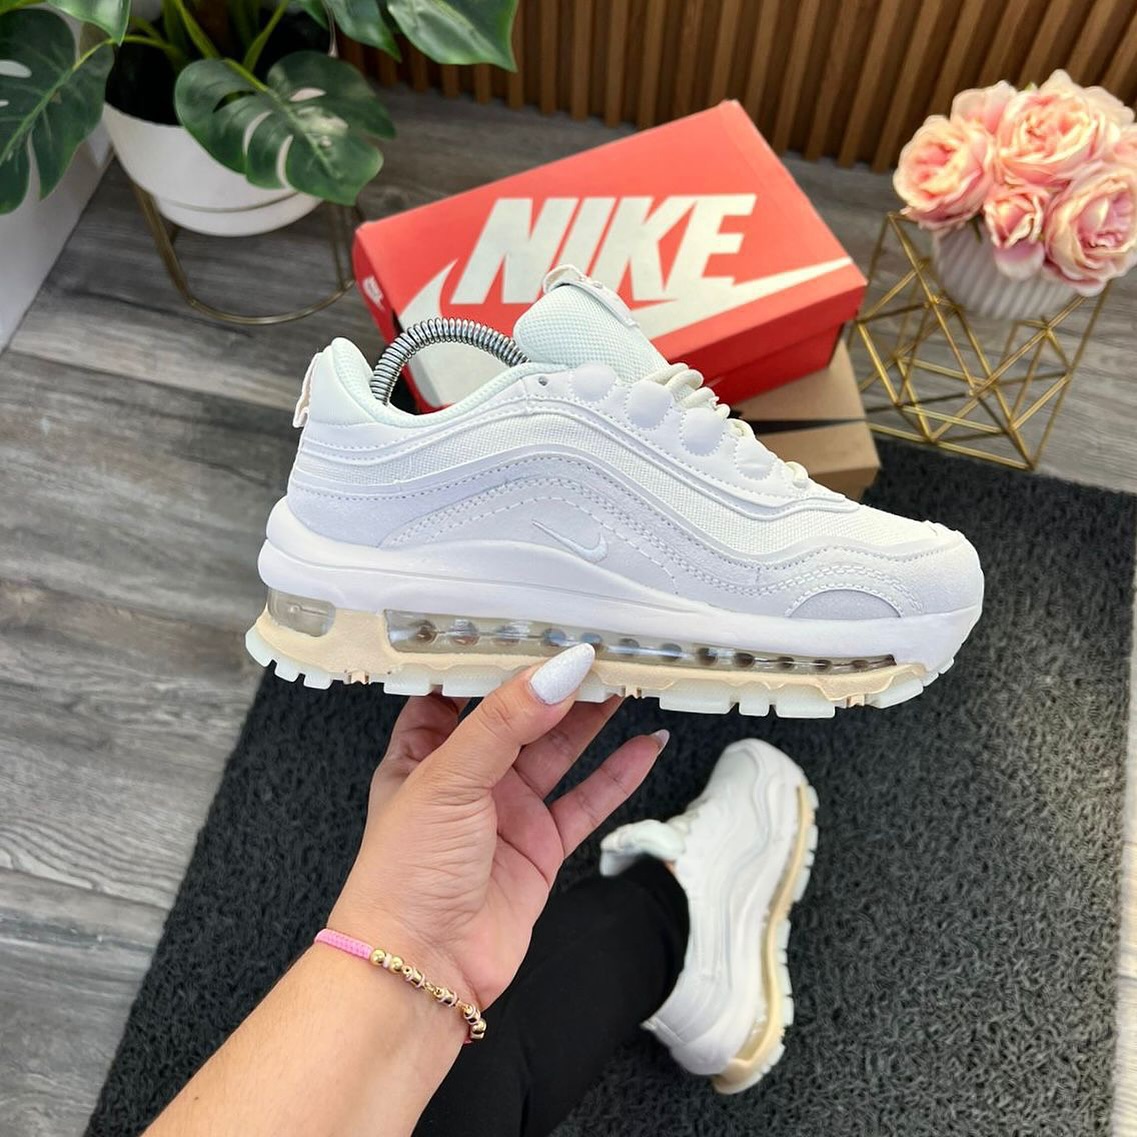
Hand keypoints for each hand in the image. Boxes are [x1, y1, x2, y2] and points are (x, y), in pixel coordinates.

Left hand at [328, 644, 667, 1009]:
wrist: (420, 969)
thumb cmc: (402, 877)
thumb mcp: (447, 778)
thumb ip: (504, 722)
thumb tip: (553, 673)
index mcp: (426, 748)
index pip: (470, 686)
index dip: (505, 658)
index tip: (545, 628)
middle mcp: (468, 775)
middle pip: (524, 715)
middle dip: (561, 685)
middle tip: (603, 653)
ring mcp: (507, 810)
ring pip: (560, 751)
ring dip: (595, 720)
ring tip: (630, 683)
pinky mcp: (540, 845)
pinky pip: (587, 800)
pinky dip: (618, 774)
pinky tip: (644, 747)